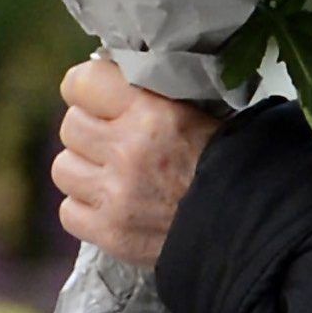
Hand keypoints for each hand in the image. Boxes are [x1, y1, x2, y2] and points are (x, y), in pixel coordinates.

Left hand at [54, 56, 227, 268]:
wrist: (248, 223)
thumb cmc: (226, 161)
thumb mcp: (199, 111)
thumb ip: (151, 95)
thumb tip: (109, 80)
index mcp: (152, 111)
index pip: (82, 83)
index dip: (86, 89)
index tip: (97, 98)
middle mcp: (128, 150)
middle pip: (70, 126)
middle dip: (89, 132)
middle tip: (113, 141)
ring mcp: (116, 195)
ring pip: (63, 168)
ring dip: (84, 170)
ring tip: (111, 176)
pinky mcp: (111, 233)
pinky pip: (69, 211)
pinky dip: (86, 209)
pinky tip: (112, 206)